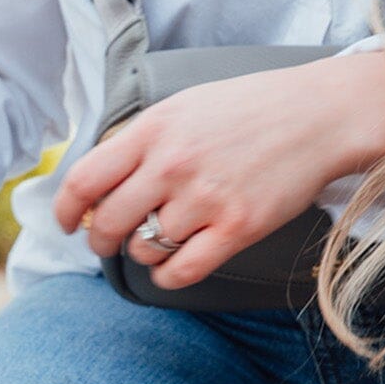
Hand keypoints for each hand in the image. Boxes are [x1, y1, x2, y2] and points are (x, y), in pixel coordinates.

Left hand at [53, 53, 384, 289]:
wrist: (320, 114)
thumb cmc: (246, 110)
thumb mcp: (179, 108)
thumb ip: (136, 143)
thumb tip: (93, 184)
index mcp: (151, 132)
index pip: (82, 182)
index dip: (64, 211)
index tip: (67, 223)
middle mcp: (172, 165)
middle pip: (106, 222)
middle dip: (99, 240)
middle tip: (108, 241)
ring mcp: (205, 198)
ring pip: (143, 248)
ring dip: (142, 251)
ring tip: (159, 238)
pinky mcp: (238, 226)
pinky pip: (181, 270)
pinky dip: (167, 275)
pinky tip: (172, 265)